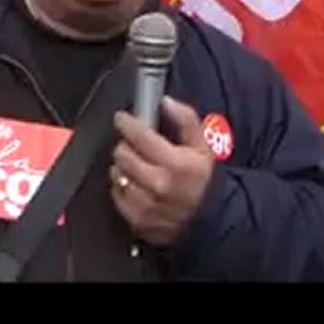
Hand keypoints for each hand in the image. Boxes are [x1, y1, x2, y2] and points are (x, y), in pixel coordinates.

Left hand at [110, 96, 214, 246]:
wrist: (206, 220)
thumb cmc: (201, 179)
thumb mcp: (202, 146)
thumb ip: (186, 120)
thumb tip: (166, 102)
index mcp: (176, 164)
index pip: (140, 137)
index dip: (127, 123)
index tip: (122, 118)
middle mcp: (159, 185)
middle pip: (123, 154)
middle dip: (126, 145)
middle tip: (133, 145)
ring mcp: (147, 205)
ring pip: (117, 174)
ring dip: (122, 165)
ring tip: (134, 164)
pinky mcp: (137, 220)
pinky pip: (117, 194)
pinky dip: (121, 186)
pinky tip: (134, 183)